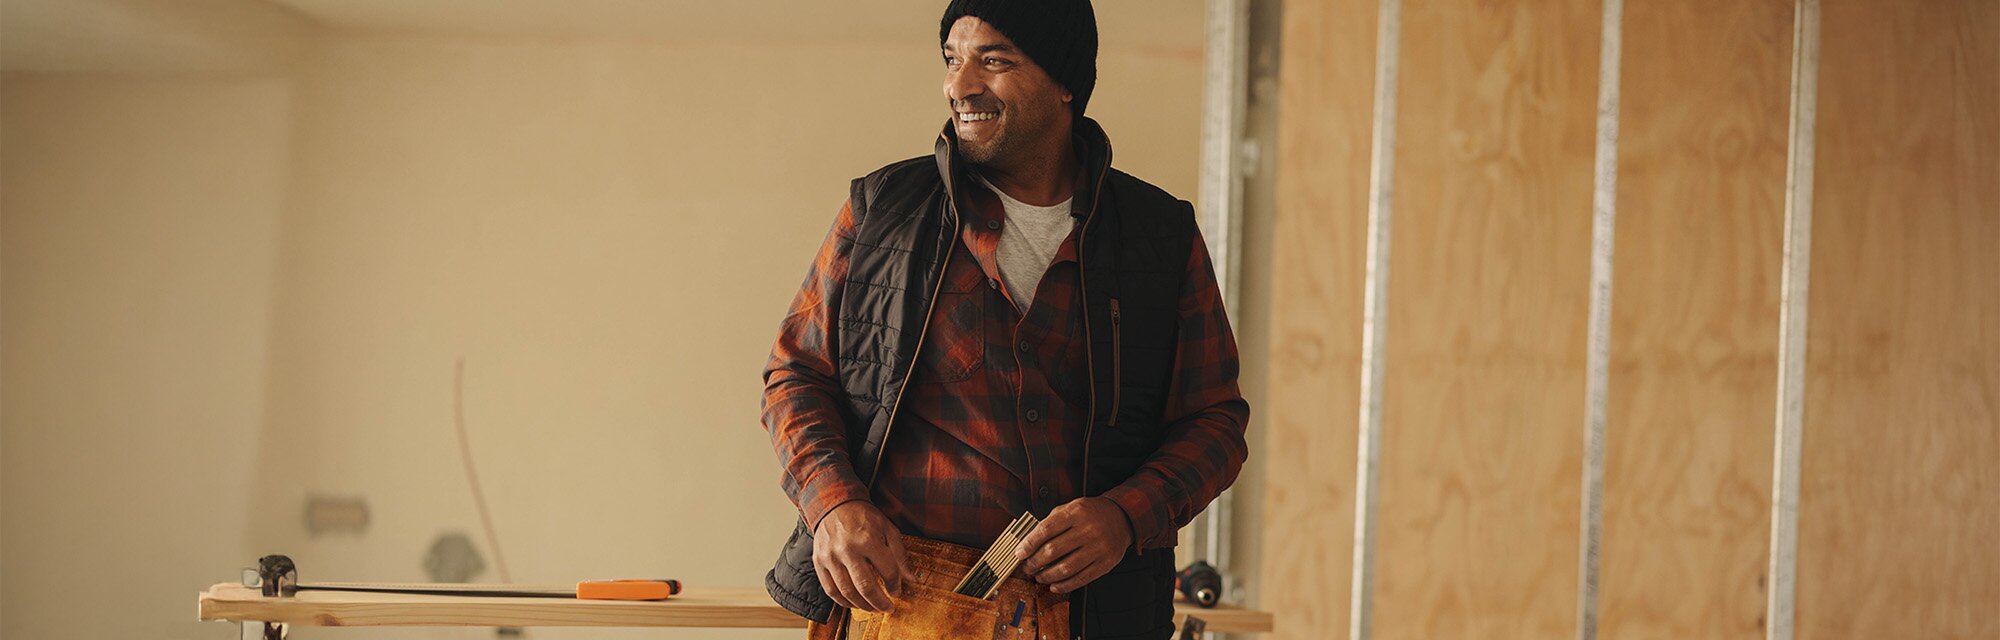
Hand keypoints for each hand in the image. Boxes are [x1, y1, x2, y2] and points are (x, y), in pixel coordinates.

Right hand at [812, 501, 912, 612]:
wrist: (834, 505)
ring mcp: (830, 557)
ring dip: (862, 606)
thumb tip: (911, 580)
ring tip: (872, 608)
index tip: (897, 591)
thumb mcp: (888, 529)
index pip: (886, 571)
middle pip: (865, 587)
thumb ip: (900, 555)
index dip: (895, 585)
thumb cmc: (864, 518)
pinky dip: (843, 601)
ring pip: (847, 592)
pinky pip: (830, 590)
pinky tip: (854, 603)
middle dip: (880, 602)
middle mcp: (847, 549)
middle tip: (888, 608)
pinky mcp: (818, 562)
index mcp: (868, 539)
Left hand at [1012, 497, 1133, 593]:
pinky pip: (1081, 579)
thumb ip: (1051, 521)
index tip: (1019, 554)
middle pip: (1053, 550)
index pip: (1046, 530)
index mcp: (1076, 513)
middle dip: (1035, 562)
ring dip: (1047, 576)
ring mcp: (1098, 548)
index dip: (1029, 544)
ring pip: (1066, 568)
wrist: (1122, 517)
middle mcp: (1088, 530)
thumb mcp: (1071, 507)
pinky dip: (1064, 585)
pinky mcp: (1105, 563)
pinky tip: (1054, 585)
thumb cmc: (1090, 513)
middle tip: (1027, 567)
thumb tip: (1028, 542)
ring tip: (1039, 577)